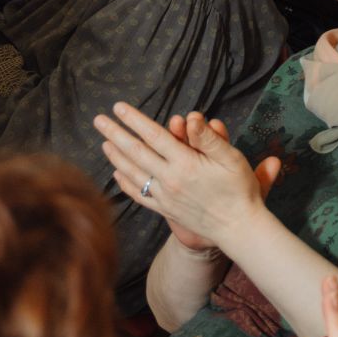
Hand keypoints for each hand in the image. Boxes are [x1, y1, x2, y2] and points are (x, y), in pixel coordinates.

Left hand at [92, 103, 280, 249]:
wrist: (238, 228)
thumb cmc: (239, 190)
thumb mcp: (231, 158)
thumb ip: (208, 138)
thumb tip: (190, 117)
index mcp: (186, 163)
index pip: (154, 136)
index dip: (134, 120)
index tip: (118, 107)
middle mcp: (170, 180)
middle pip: (136, 152)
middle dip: (115, 134)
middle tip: (98, 120)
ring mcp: (165, 197)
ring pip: (133, 173)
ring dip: (116, 156)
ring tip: (103, 143)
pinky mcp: (165, 210)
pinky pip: (140, 195)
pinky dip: (125, 183)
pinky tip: (117, 173)